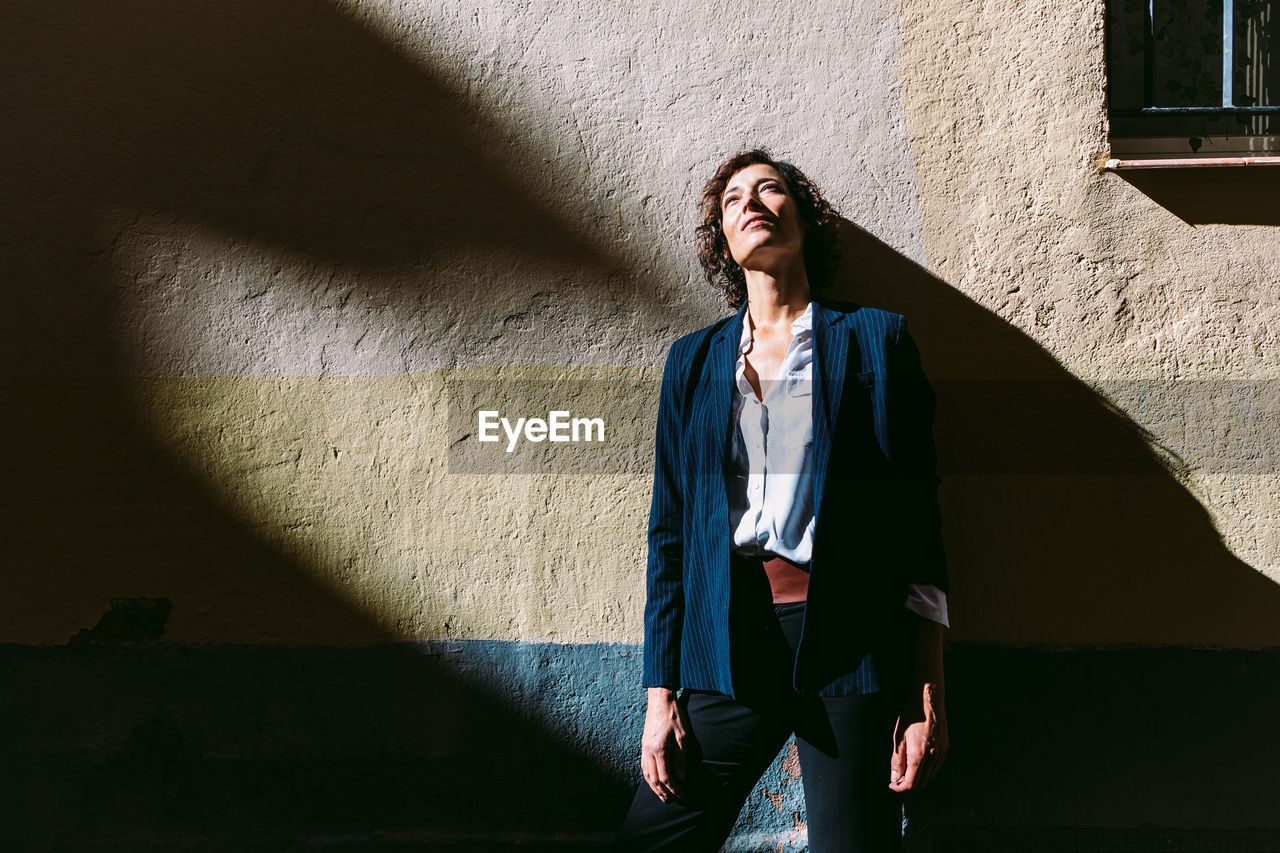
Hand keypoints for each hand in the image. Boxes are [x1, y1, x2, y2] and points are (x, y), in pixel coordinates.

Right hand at [640, 687, 687, 802]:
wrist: (660, 700)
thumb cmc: (674, 716)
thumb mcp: (683, 737)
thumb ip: (681, 759)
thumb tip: (681, 778)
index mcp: (659, 749)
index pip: (665, 777)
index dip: (674, 788)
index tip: (682, 794)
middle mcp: (648, 751)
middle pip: (654, 779)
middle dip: (663, 792)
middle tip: (672, 801)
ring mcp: (644, 748)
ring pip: (646, 774)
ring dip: (654, 787)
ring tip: (663, 796)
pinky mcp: (643, 745)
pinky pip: (643, 766)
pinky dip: (649, 777)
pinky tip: (654, 781)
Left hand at [889, 682, 947, 790]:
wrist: (928, 700)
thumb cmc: (911, 715)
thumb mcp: (898, 737)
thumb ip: (897, 760)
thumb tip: (895, 777)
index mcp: (918, 756)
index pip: (911, 783)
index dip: (900, 787)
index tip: (893, 784)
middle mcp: (932, 757)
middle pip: (921, 782)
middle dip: (908, 784)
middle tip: (898, 778)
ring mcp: (941, 752)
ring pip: (930, 776)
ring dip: (918, 777)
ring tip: (907, 770)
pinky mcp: (945, 747)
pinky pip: (937, 766)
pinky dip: (927, 770)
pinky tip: (919, 763)